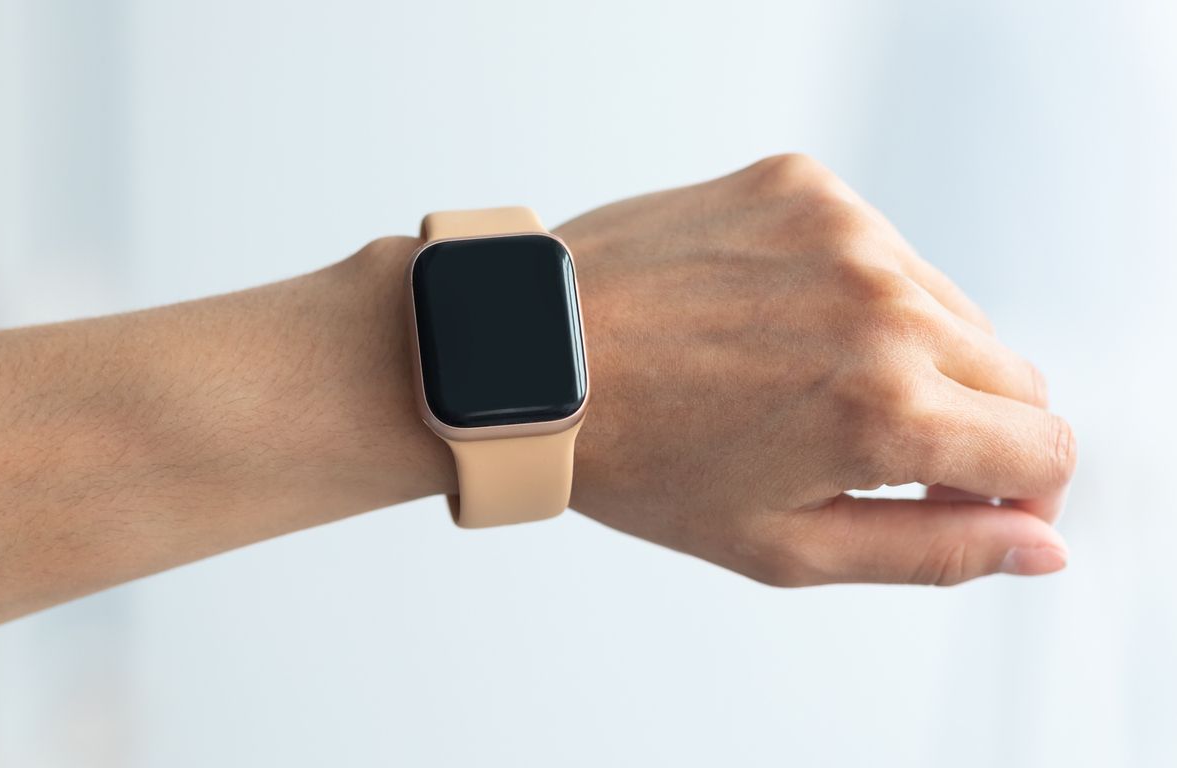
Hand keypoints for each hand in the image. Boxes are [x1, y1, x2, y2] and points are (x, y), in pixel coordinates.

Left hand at [559, 154, 1075, 585]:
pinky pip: (883, 248)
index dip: (1022, 487)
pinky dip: (856, 291)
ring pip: (952, 308)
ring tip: (805, 386)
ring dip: (913, 355)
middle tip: (872, 453)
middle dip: (969, 426)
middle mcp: (881, 305)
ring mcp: (844, 231)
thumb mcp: (784, 545)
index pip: (1045, 446)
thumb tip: (1041, 544)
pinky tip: (776, 323)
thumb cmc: (639, 462)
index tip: (971, 498)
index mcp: (886, 410)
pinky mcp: (804, 185)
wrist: (532, 355)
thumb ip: (931, 551)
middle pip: (1014, 374)